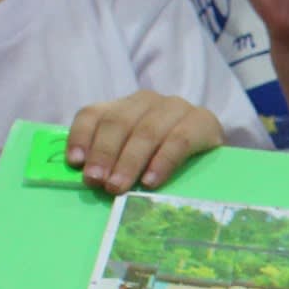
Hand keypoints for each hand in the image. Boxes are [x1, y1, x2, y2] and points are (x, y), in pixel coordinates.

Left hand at [65, 92, 225, 192]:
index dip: (81, 136)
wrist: (213, 155)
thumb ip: (110, 163)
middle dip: (105, 153)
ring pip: (146, 131)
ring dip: (129, 161)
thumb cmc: (163, 161)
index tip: (75, 163)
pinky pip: (179, 140)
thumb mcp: (132, 158)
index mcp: (122, 107)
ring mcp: (176, 107)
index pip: (93, 114)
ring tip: (118, 187)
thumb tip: (87, 182)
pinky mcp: (203, 121)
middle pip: (118, 122)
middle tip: (97, 182)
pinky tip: (151, 182)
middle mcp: (147, 101)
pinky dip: (162, 162)